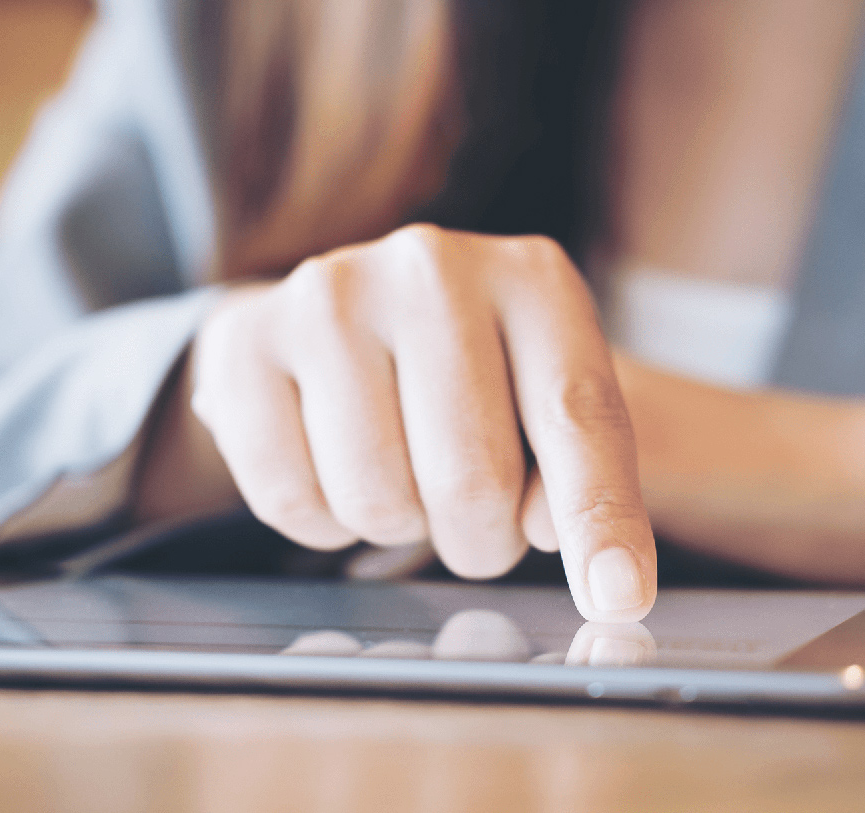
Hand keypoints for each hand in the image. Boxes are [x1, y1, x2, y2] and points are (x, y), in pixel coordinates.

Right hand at [186, 224, 655, 621]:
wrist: (340, 320)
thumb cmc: (471, 378)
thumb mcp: (547, 406)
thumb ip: (580, 477)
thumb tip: (575, 555)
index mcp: (533, 278)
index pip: (578, 415)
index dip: (599, 518)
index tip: (619, 598)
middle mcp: (433, 266)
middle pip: (472, 477)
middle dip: (480, 539)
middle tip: (474, 521)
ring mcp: (331, 295)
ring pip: (377, 499)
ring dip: (398, 527)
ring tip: (402, 473)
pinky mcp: (245, 340)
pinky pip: (291, 499)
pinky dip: (322, 523)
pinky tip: (334, 467)